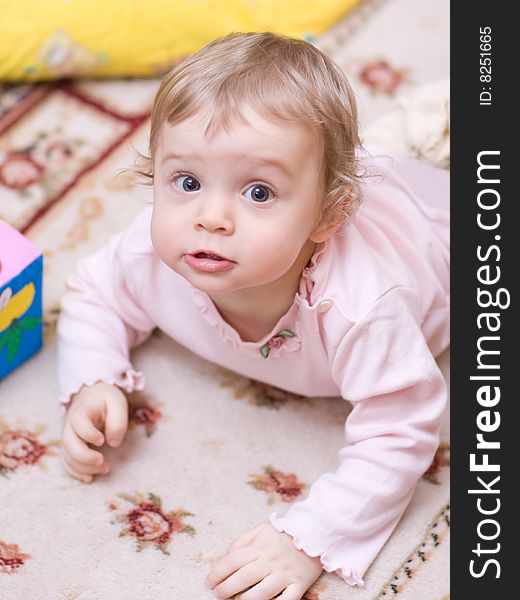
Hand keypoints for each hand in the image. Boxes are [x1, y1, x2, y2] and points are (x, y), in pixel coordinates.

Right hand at [60, 382, 127, 482]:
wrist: (92, 395)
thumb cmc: (106, 399)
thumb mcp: (117, 403)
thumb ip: (117, 421)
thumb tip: (113, 443)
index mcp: (81, 411)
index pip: (78, 422)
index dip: (88, 434)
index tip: (102, 440)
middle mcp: (69, 425)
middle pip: (68, 443)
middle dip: (84, 456)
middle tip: (103, 462)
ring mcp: (67, 436)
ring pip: (67, 456)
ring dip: (83, 467)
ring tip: (105, 469)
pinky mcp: (69, 446)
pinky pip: (67, 461)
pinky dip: (76, 472)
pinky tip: (89, 478)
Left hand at [206, 523, 322, 598]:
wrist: (315, 532)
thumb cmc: (282, 534)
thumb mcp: (260, 530)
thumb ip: (242, 542)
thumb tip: (225, 558)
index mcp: (260, 545)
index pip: (233, 560)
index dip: (217, 573)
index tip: (208, 582)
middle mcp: (271, 559)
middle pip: (244, 577)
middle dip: (226, 589)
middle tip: (218, 594)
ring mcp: (286, 573)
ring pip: (262, 592)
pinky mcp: (299, 584)